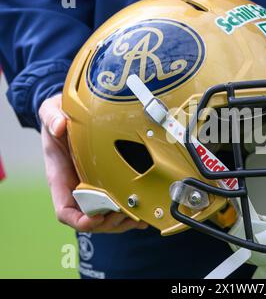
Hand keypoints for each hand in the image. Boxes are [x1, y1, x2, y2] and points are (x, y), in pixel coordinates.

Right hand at [39, 94, 147, 231]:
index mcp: (61, 177)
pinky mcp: (108, 183)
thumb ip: (52, 117)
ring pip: (105, 218)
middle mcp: (76, 187)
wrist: (71, 114)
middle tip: (126, 215)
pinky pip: (117, 206)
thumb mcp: (52, 111)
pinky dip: (130, 214)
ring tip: (139, 218)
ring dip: (121, 223)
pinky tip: (144, 214)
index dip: (78, 220)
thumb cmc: (60, 117)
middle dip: (107, 223)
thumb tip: (59, 125)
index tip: (95, 217)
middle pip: (90, 220)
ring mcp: (93, 188)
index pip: (65, 210)